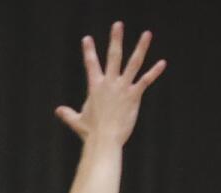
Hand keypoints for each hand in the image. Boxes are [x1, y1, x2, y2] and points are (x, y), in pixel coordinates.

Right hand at [56, 22, 165, 145]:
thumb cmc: (90, 132)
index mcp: (94, 87)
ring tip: (147, 34)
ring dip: (141, 47)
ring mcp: (123, 88)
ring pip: (133, 63)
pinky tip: (162, 63)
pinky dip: (154, 72)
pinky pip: (146, 80)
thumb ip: (68, 114)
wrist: (104, 139)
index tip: (87, 39)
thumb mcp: (77, 121)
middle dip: (116, 39)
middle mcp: (109, 83)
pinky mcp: (134, 96)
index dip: (89, 51)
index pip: (91, 64)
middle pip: (113, 56)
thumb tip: (58, 110)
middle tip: (118, 25)